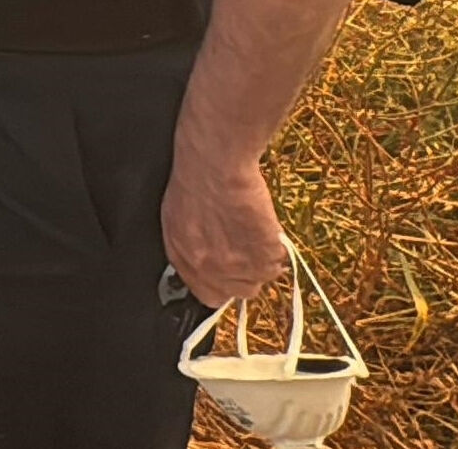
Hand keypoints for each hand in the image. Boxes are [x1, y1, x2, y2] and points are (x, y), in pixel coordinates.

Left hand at [161, 150, 285, 308]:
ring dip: (264, 258)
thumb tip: (208, 256)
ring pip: (262, 278)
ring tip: (255, 228)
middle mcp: (208, 270)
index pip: (207, 294)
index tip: (233, 273)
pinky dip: (277, 244)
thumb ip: (193, 246)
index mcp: (184, 258)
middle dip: (248, 272)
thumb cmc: (195, 177)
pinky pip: (278, 261)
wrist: (215, 163)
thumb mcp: (179, 215)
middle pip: (239, 291)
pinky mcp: (261, 258)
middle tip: (249, 246)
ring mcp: (235, 268)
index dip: (224, 284)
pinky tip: (264, 222)